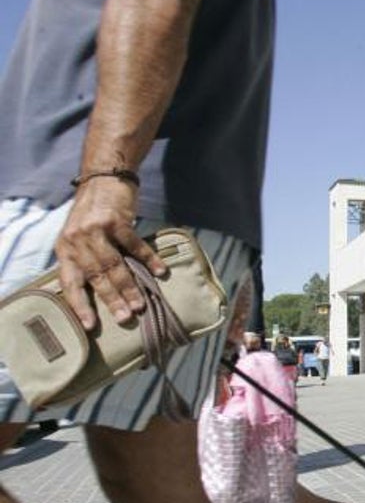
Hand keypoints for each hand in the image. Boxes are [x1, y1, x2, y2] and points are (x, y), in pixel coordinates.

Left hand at [54, 177, 164, 329]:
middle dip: (112, 300)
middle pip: (96, 276)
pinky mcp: (116, 220)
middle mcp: (76, 240)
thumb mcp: (78, 236)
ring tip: (140, 304)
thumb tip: (99, 292)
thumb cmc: (92, 212)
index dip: (79, 305)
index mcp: (65, 248)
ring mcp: (96, 229)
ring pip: (114, 264)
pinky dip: (149, 259)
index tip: (90, 325)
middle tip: (125, 318)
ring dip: (129, 286)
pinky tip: (160, 271)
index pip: (69, 282)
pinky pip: (135, 245)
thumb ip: (84, 259)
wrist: (103, 177)